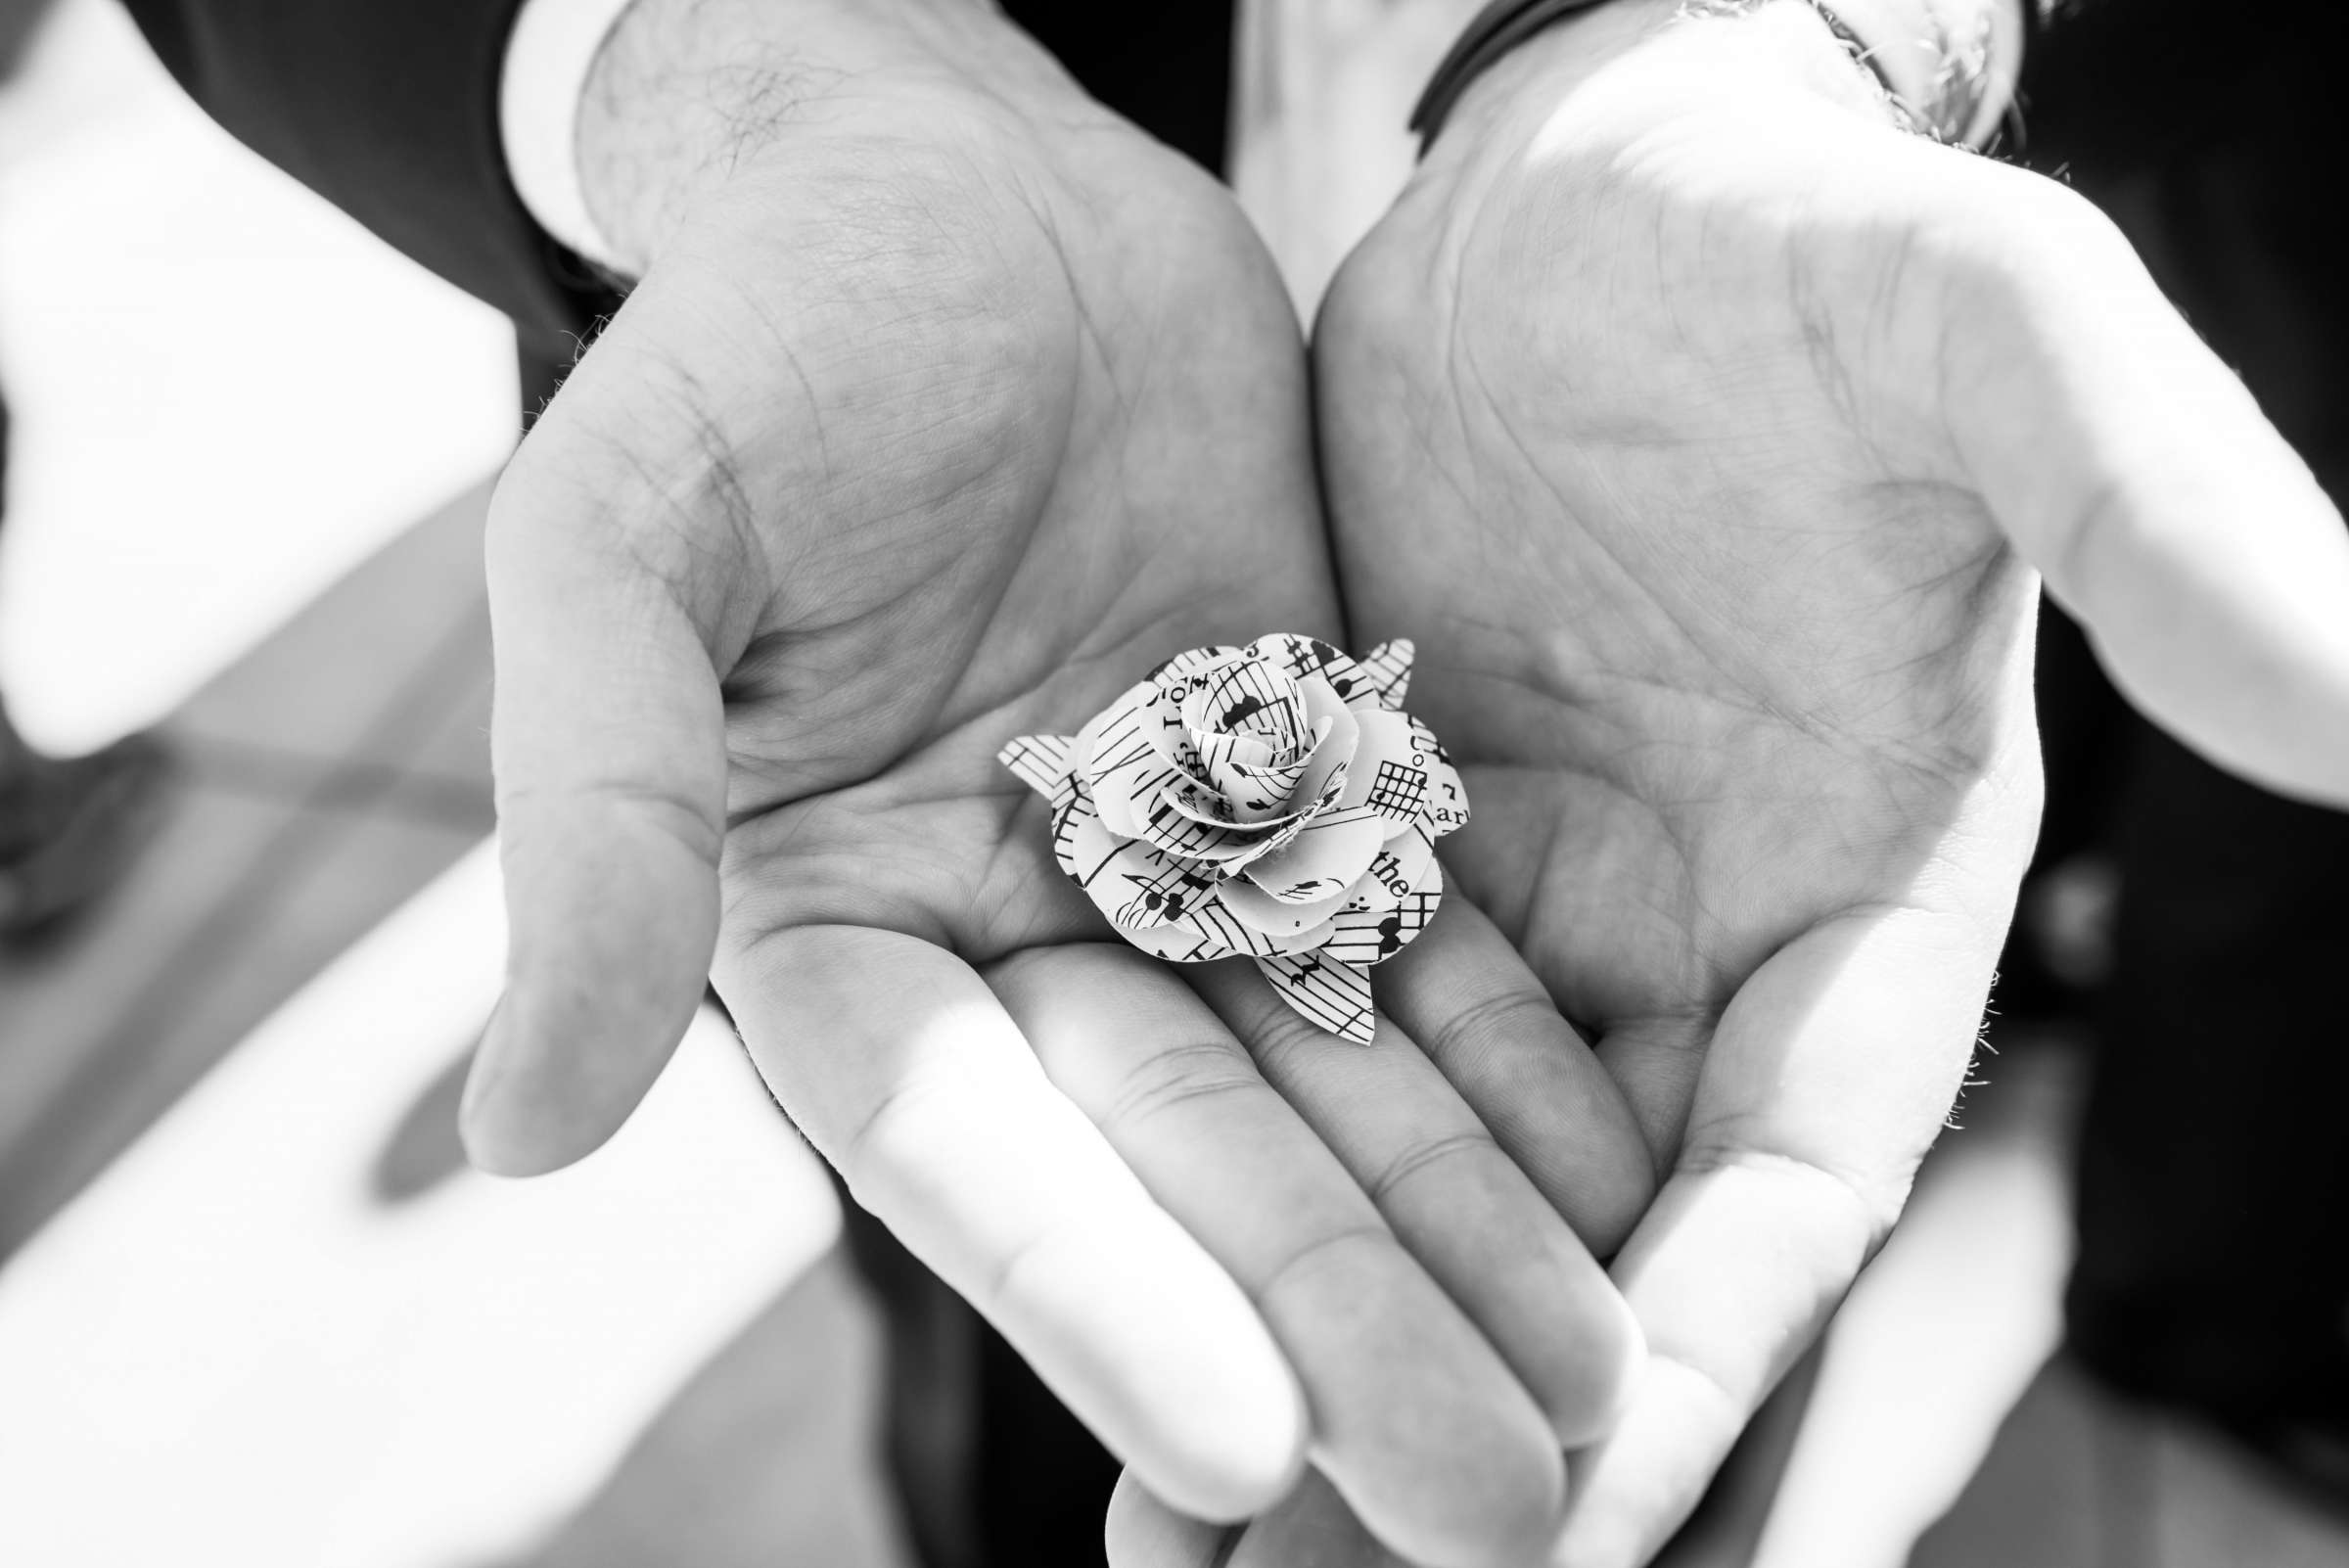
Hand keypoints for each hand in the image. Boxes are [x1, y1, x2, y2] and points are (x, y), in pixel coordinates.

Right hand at [462, 1, 1644, 1558]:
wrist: (953, 188)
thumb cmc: (756, 336)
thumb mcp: (628, 538)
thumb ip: (596, 815)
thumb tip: (511, 1131)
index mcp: (819, 920)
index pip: (957, 1142)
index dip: (1092, 1289)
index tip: (1237, 1446)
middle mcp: (1007, 937)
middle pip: (1180, 1161)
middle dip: (1333, 1329)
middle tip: (1488, 1511)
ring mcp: (1168, 874)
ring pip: (1329, 1088)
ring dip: (1460, 1244)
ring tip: (1601, 1403)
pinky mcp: (1304, 789)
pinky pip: (1421, 948)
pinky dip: (1517, 1073)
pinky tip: (1636, 1195)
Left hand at [1117, 1, 2348, 1562]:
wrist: (1579, 168)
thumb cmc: (1786, 228)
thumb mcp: (1976, 329)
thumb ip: (2158, 504)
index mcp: (1866, 899)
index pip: (1782, 1194)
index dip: (1694, 1370)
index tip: (1571, 1535)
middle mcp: (1689, 952)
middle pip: (1594, 1260)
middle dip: (1487, 1452)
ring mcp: (1518, 918)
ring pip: (1426, 1203)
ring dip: (1327, 1370)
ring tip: (1182, 1558)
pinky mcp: (1360, 850)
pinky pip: (1291, 1062)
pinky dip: (1231, 1199)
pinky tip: (1130, 1310)